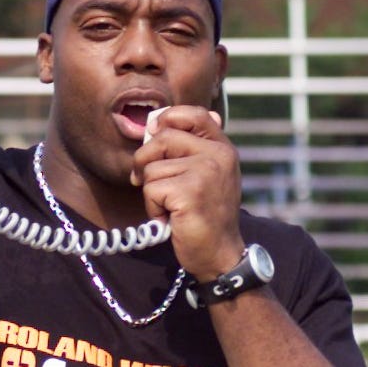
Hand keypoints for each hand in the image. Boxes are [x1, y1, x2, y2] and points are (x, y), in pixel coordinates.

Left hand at [131, 106, 244, 280]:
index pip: (193, 113)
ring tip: (173, 206)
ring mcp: (206, 172)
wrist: (219, 255)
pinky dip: (153, 207)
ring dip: (152, 191)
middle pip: (161, 138)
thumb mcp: (204, 174)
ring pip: (152, 167)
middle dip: (146, 161)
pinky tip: (171, 218)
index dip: (167, 119)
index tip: (155, 133)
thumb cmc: (204, 214)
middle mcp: (218, 154)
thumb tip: (158, 120)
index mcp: (222, 147)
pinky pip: (151, 189)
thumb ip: (187, 148)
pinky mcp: (191, 192)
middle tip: (152, 184)